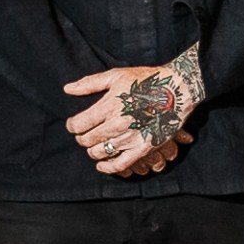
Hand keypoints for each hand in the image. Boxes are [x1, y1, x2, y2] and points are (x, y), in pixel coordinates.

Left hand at [63, 45, 202, 177]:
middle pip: (87, 140)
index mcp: (108, 106)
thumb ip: (89, 84)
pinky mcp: (143, 148)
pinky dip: (107, 168)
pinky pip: (120, 164)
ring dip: (92, 151)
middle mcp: (117, 124)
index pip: (78, 124)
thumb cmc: (145, 80)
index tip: (73, 125)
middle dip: (81, 138)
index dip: (71, 126)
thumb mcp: (115, 76)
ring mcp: (130, 138)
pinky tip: (101, 165)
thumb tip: (67, 89)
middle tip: (83, 135)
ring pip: (100, 153)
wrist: (176, 89)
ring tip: (94, 146)